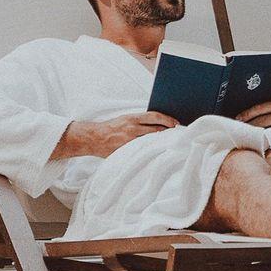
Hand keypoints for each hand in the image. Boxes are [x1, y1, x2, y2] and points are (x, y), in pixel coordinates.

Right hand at [58, 111, 175, 158]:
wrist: (93, 138)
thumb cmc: (111, 129)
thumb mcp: (125, 120)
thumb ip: (140, 122)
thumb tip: (159, 126)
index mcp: (132, 118)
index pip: (154, 116)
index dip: (167, 120)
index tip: (176, 124)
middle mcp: (132, 128)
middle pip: (156, 130)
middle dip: (168, 133)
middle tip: (178, 136)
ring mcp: (129, 141)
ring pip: (151, 142)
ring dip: (162, 143)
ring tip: (170, 145)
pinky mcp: (127, 151)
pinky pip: (142, 152)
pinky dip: (151, 152)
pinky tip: (158, 154)